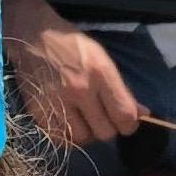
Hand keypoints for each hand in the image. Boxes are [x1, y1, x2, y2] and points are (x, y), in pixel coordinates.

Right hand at [3, 0, 143, 145]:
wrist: (33, 35)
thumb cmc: (72, 45)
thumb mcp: (103, 59)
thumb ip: (122, 89)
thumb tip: (142, 114)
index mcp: (100, 73)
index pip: (124, 115)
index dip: (129, 124)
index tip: (125, 121)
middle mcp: (80, 90)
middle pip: (104, 132)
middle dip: (108, 128)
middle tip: (102, 118)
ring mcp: (57, 101)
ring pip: (82, 139)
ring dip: (87, 134)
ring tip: (84, 122)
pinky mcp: (38, 110)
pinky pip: (60, 138)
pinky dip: (67, 136)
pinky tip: (68, 123)